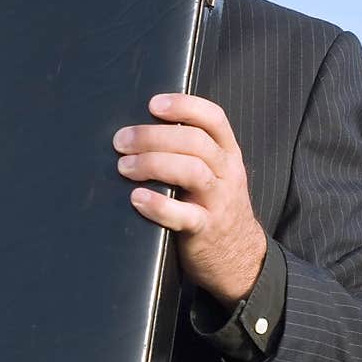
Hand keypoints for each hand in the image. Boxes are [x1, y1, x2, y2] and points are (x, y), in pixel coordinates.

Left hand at [113, 93, 266, 306]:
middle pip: (195, 142)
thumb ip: (190, 152)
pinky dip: (158, 205)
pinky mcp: (206, 230)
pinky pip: (184, 215)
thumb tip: (140, 131)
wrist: (239, 257)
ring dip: (153, 164)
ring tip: (124, 167)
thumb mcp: (214, 173)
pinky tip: (137, 199)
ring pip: (191, 171)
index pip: (213, 118)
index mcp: (227, 153)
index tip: (153, 104)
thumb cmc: (213, 207)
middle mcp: (227, 172)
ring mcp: (219, 202)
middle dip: (153, 136)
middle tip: (121, 141)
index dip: (184, 106)